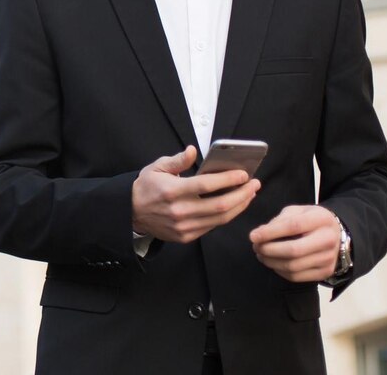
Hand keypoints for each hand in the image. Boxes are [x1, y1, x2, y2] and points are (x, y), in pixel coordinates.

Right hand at [131, 145, 260, 243]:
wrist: (131, 213)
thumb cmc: (146, 187)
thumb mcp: (157, 168)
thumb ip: (178, 160)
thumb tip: (193, 151)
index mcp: (172, 191)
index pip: (206, 185)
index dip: (228, 179)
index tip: (243, 174)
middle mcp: (179, 211)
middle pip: (219, 205)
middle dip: (242, 194)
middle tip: (254, 184)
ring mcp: (184, 227)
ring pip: (220, 219)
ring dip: (239, 206)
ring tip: (249, 194)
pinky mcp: (186, 236)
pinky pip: (212, 227)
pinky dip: (227, 216)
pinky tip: (235, 206)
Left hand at [249, 205, 340, 281]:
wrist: (336, 234)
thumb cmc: (311, 220)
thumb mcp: (297, 211)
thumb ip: (279, 221)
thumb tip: (259, 235)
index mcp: (321, 219)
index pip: (293, 226)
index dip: (270, 233)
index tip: (253, 236)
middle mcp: (328, 240)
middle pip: (293, 250)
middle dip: (269, 250)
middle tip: (256, 247)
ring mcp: (328, 258)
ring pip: (293, 266)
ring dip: (271, 262)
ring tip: (261, 255)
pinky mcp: (325, 272)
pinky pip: (297, 276)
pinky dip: (280, 271)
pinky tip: (273, 263)